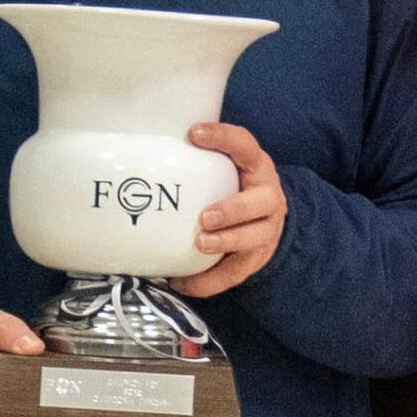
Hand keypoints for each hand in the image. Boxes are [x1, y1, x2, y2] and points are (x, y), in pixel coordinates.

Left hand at [174, 123, 286, 295]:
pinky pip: (234, 273)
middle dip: (232, 210)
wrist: (268, 219)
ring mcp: (267, 231)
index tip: (194, 133)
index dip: (223, 138)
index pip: (245, 146)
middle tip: (205, 217)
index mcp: (257, 167)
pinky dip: (208, 281)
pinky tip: (182, 283)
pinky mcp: (256, 259)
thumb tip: (147, 151)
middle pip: (259, 203)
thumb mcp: (230, 166)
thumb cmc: (236, 187)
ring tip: (199, 244)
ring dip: (225, 243)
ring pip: (251, 239)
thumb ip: (202, 158)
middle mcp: (269, 198)